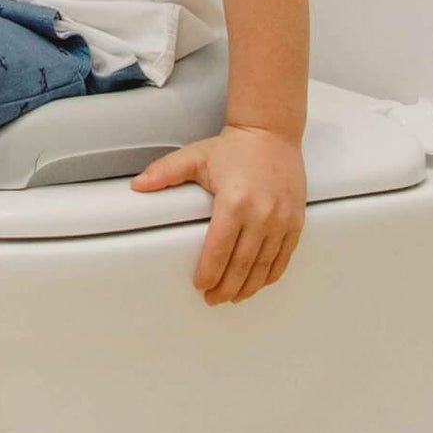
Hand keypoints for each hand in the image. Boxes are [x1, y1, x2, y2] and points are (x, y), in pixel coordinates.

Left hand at [129, 125, 305, 303]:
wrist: (272, 133)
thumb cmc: (234, 148)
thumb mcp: (195, 157)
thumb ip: (165, 172)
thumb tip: (137, 185)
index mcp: (234, 202)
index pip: (219, 249)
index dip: (209, 272)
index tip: (200, 286)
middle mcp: (262, 213)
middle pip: (242, 264)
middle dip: (226, 287)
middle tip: (214, 299)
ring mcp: (282, 219)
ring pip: (264, 264)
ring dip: (248, 286)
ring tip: (233, 297)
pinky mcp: (295, 220)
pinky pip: (284, 255)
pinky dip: (271, 273)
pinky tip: (259, 283)